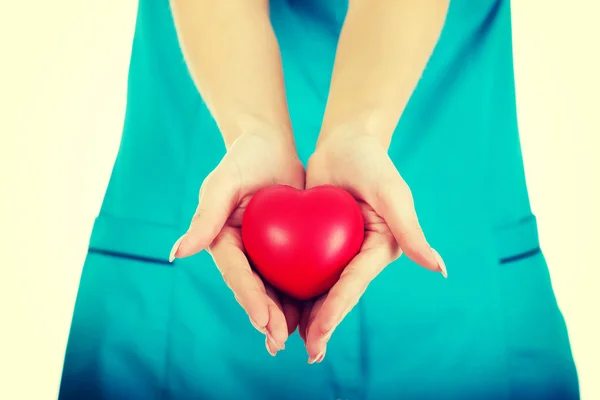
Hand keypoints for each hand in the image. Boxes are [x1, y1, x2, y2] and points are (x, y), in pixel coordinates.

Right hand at [170, 132, 304, 355]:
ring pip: (274, 290)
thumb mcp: (224, 182)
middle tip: (279, 340)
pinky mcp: (285, 250)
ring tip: (298, 338)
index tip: (263, 320)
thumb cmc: (244, 158)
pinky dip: (303, 295)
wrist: (270, 146)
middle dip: (267, 317)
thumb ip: (205, 216)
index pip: (236, 274)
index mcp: (222, 240)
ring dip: (284, 315)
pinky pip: (293, 275)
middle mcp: (242, 252)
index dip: (249, 298)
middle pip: (255, 289)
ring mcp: (263, 253)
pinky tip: (316, 314)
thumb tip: (177, 254)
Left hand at [301, 130, 446, 362]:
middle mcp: (359, 255)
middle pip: (337, 294)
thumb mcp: (392, 193)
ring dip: (306, 315)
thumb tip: (439, 269)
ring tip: (287, 341)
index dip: (336, 311)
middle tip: (307, 354)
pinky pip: (303, 267)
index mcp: (378, 250)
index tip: (317, 336)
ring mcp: (338, 250)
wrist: (346, 142)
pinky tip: (274, 303)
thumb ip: (411, 231)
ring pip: (319, 287)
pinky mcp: (319, 241)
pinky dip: (291, 286)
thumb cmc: (372, 162)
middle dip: (323, 324)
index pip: (353, 284)